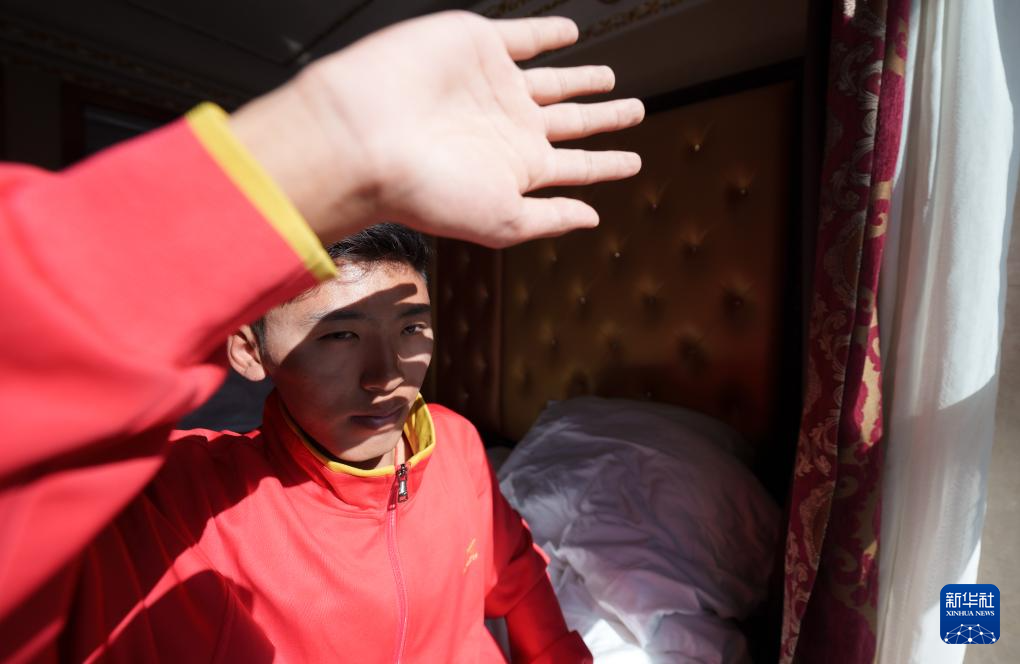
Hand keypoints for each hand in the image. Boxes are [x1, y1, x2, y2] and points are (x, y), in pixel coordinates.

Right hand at [230, 11, 642, 247]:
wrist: (368, 135)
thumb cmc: (428, 190)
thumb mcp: (502, 219)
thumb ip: (549, 218)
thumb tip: (593, 219)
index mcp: (517, 169)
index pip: (575, 168)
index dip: (607, 165)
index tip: (636, 163)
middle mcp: (509, 128)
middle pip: (572, 123)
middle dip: (605, 119)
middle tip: (636, 111)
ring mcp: (495, 86)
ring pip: (554, 81)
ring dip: (583, 79)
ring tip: (609, 78)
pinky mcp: (480, 46)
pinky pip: (524, 37)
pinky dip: (548, 33)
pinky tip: (570, 33)